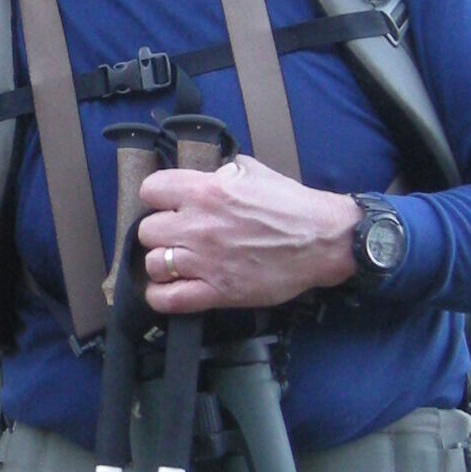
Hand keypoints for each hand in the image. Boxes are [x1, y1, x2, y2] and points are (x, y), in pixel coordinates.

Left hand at [133, 154, 359, 313]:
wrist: (323, 240)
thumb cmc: (291, 204)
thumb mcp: (252, 171)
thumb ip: (220, 171)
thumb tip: (205, 173)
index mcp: (204, 191)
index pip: (150, 190)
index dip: (158, 197)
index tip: (169, 204)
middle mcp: (197, 225)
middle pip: (147, 230)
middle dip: (161, 231)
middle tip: (178, 235)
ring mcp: (205, 261)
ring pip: (153, 264)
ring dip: (162, 263)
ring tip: (177, 261)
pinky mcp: (217, 292)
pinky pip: (168, 299)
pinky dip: (161, 296)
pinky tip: (167, 290)